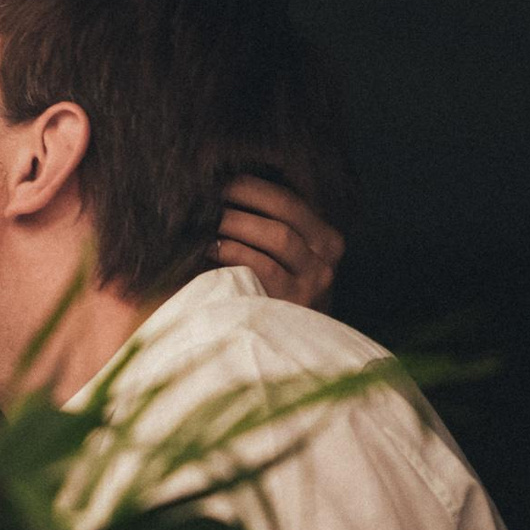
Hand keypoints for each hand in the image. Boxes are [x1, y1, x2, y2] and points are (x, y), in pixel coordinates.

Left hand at [215, 175, 344, 308]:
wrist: (286, 351)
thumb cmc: (273, 295)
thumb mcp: (285, 259)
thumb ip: (269, 226)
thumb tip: (226, 184)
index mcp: (326, 239)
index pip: (289, 199)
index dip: (253, 185)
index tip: (220, 178)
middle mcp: (326, 258)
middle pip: (284, 211)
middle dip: (242, 197)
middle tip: (206, 194)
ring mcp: (314, 282)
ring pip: (277, 235)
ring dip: (235, 222)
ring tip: (203, 218)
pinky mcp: (294, 303)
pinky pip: (262, 266)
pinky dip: (233, 252)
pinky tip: (208, 248)